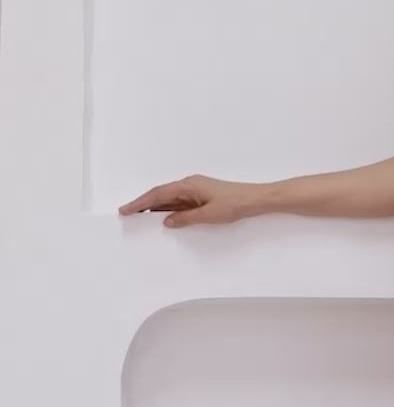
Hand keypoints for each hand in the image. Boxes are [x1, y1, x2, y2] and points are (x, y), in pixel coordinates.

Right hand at [118, 175, 260, 228]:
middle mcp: (189, 185)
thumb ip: (185, 218)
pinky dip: (170, 211)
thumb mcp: (208, 215)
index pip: (158, 194)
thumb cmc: (235, 204)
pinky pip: (180, 204)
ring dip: (156, 209)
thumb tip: (167, 221)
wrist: (255, 199)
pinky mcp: (201, 197)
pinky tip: (165, 219)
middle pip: (161, 195)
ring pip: (170, 200)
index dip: (140, 202)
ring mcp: (195, 191)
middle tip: (128, 215)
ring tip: (141, 220)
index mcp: (188, 185)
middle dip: (143, 205)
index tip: (126, 209)